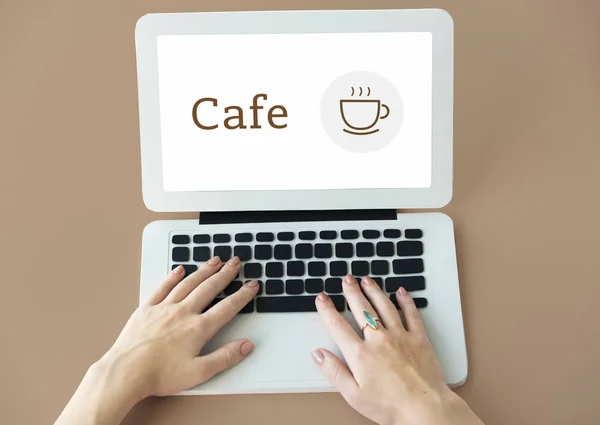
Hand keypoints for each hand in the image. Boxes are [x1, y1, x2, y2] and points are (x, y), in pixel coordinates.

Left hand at [55, 256, 257, 424]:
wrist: (125, 373)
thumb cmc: (159, 375)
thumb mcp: (199, 373)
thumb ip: (224, 357)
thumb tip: (245, 346)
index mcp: (197, 328)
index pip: (227, 307)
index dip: (242, 295)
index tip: (252, 286)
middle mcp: (183, 313)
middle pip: (209, 288)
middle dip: (225, 274)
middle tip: (235, 263)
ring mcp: (164, 308)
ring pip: (188, 283)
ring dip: (203, 270)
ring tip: (214, 261)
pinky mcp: (146, 309)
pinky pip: (162, 287)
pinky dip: (173, 277)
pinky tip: (180, 270)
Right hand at [312, 275, 482, 424]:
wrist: (425, 409)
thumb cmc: (391, 406)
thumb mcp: (353, 395)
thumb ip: (334, 371)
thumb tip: (318, 354)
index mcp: (360, 354)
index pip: (337, 325)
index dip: (327, 309)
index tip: (322, 298)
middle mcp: (379, 340)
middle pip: (361, 309)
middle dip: (351, 291)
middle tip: (346, 280)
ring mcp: (400, 336)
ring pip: (384, 306)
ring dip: (374, 290)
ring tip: (366, 279)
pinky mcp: (419, 339)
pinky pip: (411, 314)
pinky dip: (406, 301)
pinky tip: (401, 292)